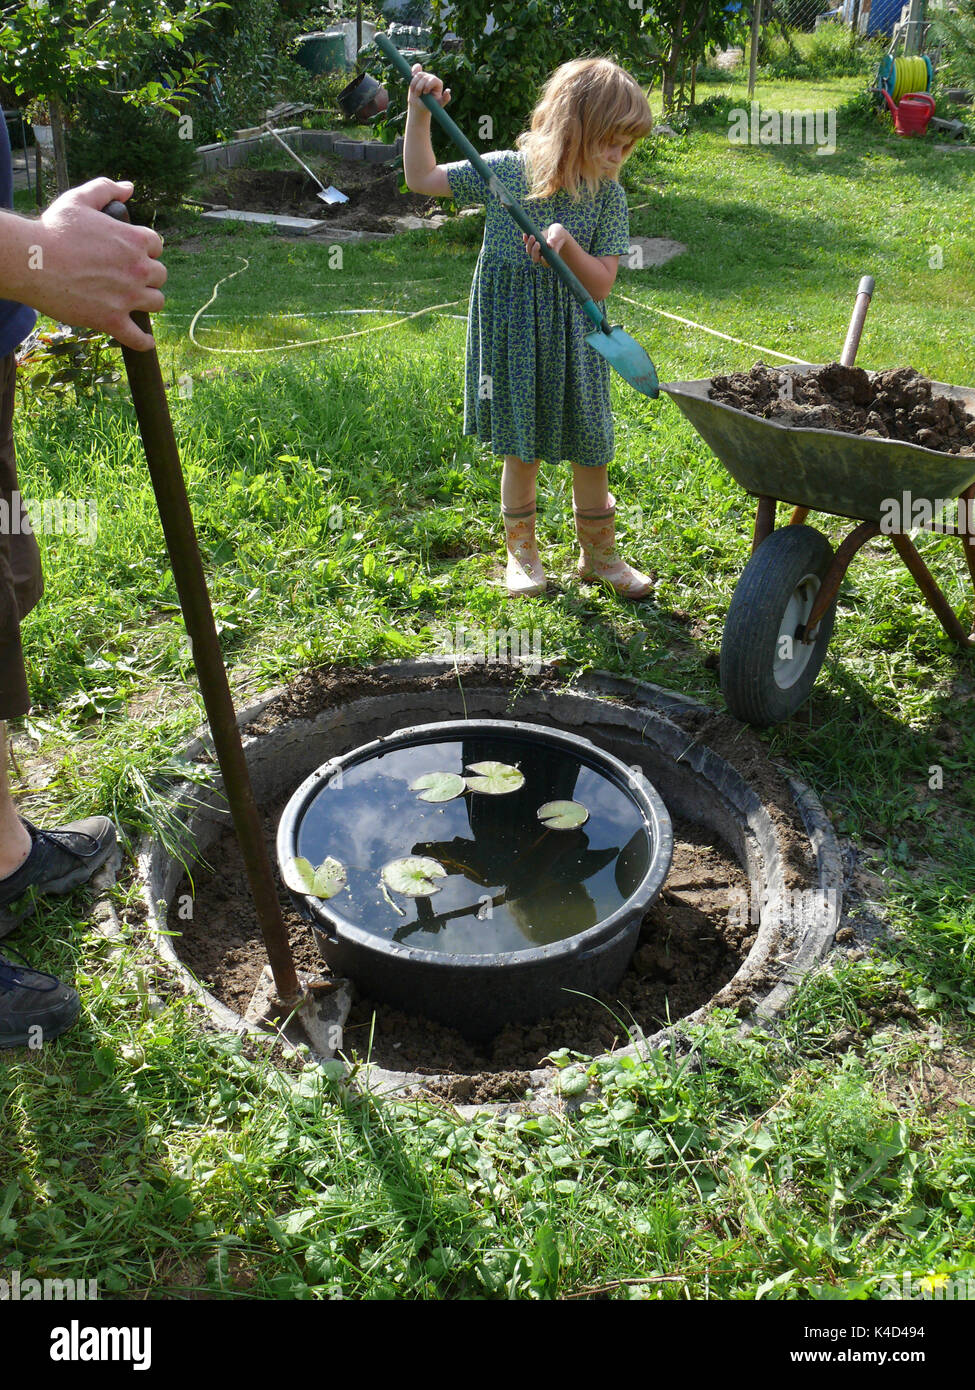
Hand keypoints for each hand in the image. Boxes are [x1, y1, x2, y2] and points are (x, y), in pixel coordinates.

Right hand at [33, 179, 165, 350]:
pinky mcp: (112, 320)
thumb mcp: (79, 199)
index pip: (157, 246)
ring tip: (135, 302)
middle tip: (132, 278)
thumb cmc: (53, 229)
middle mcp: (137, 269)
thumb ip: (106, 189)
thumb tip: (129, 187)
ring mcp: (127, 297)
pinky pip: (139, 337)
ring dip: (147, 302)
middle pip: (160, 276)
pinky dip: (143, 341)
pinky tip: (144, 340)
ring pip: (156, 303)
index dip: (146, 250)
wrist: (32, 260)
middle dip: (148, 276)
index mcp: (134, 240)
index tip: (135, 254)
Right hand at [408, 63, 450, 109]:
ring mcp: (425, 76)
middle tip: (418, 95)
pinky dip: (414, 70)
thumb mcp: (438, 105)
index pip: (433, 79)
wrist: (419, 106)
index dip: (428, 85)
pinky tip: (412, 75)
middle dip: (419, 87)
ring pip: (419, 74)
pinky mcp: (418, 75)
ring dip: (414, 84)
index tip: (425, 93)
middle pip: (424, 77)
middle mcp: (432, 78)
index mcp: (438, 83)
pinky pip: (417, 67)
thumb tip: (448, 90)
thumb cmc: (429, 106)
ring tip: (414, 92)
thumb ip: (445, 99)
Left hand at [523, 223, 568, 265]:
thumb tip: (549, 245)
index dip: (543, 260)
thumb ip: (554, 239)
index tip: (543, 256)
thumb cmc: (559, 235)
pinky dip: (525, 239)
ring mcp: (535, 250)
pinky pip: (526, 243)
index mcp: (550, 257)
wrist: (556, 232)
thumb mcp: (558, 235)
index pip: (545, 262)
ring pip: (529, 251)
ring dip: (529, 245)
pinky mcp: (532, 243)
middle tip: (538, 243)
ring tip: (532, 236)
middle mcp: (541, 256)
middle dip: (535, 251)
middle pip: (535, 258)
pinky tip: (525, 234)